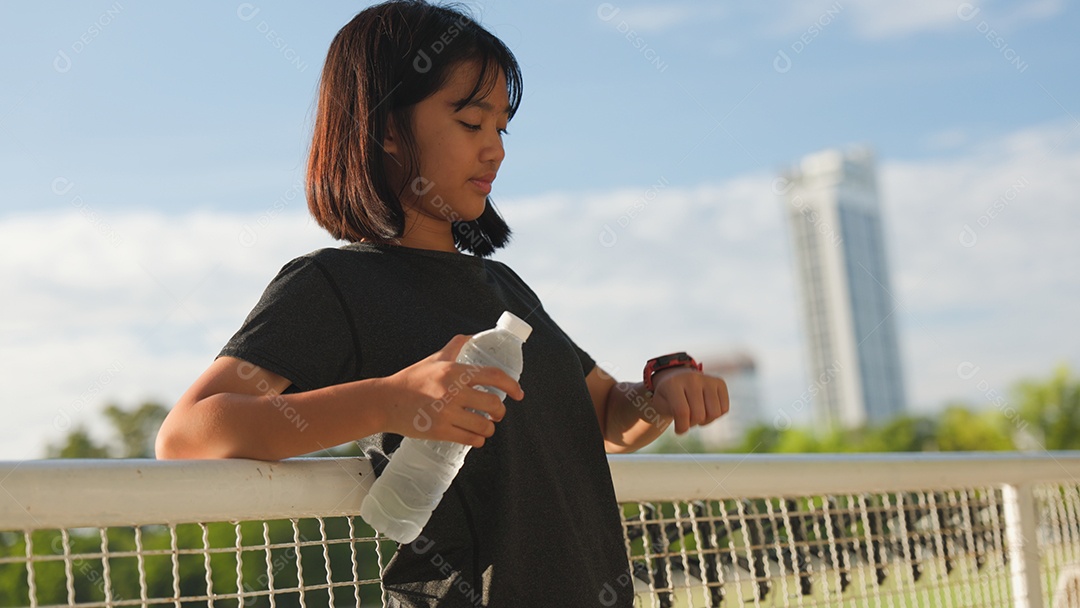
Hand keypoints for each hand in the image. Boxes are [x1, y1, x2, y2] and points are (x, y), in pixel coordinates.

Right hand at [377, 335, 524, 446]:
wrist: (386, 401)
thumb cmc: (411, 379)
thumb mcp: (434, 359)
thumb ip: (454, 348)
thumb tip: (470, 336)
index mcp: (454, 371)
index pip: (493, 376)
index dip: (511, 385)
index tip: (519, 394)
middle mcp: (453, 391)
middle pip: (494, 404)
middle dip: (500, 412)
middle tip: (496, 413)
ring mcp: (447, 413)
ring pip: (485, 425)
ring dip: (489, 428)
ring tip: (484, 426)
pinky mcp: (440, 431)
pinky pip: (471, 440)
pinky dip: (478, 440)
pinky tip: (474, 436)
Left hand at [650, 368, 728, 433]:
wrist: (677, 378)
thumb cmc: (668, 396)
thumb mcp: (661, 406)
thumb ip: (670, 416)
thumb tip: (683, 427)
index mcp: (673, 384)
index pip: (682, 412)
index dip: (682, 427)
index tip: (678, 431)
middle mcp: (692, 378)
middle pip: (699, 415)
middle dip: (691, 424)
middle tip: (685, 419)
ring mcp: (708, 379)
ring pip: (714, 413)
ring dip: (704, 421)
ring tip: (696, 414)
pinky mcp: (720, 383)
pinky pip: (724, 409)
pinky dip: (715, 415)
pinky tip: (705, 409)